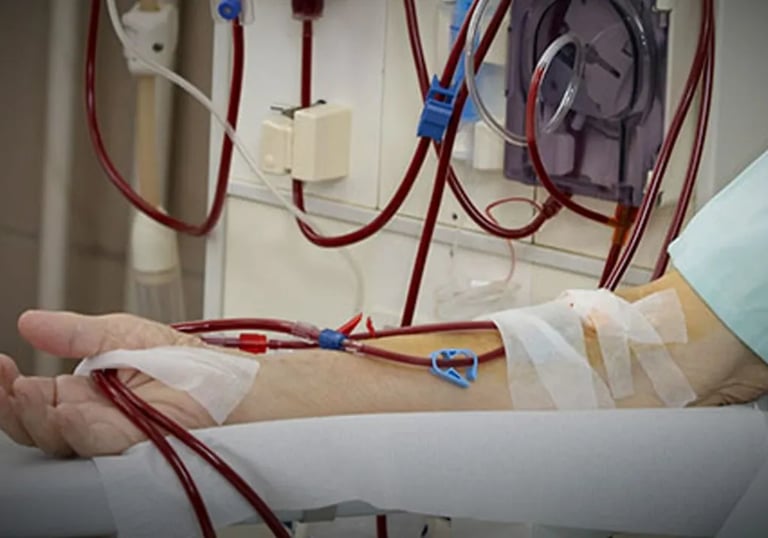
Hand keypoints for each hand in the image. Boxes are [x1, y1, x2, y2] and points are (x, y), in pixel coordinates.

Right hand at [0, 311, 211, 457]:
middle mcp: (93, 419)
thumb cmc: (186, 363)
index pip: (35, 399)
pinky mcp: (134, 448)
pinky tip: (66, 413)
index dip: (10, 388)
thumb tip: (29, 321)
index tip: (0, 367)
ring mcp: (112, 436)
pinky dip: (79, 430)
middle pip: (38, 425)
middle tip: (4, 385)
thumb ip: (76, 333)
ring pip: (59, 440)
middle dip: (13, 407)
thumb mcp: (122, 334)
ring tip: (23, 394)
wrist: (229, 381)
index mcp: (86, 394)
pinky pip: (98, 445)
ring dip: (37, 419)